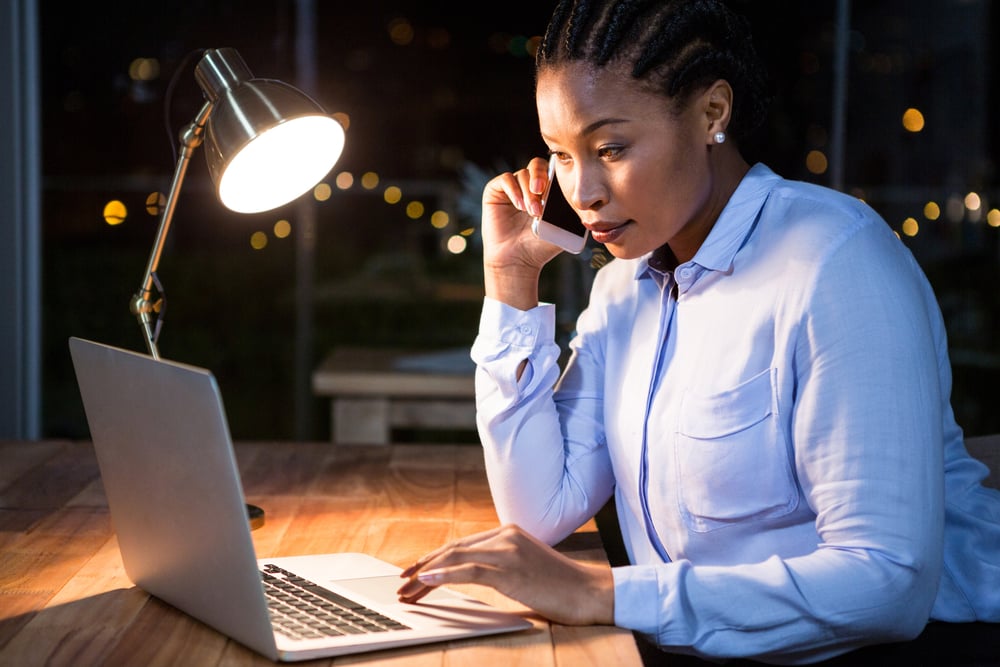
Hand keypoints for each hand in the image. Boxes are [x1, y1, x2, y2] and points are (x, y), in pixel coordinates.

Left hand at [396, 524, 614, 625]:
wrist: (589, 592)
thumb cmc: (560, 586)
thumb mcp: (525, 568)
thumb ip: (500, 564)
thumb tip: (471, 574)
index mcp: (508, 532)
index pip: (461, 545)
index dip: (434, 558)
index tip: (413, 572)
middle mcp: (505, 535)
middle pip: (453, 549)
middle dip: (423, 566)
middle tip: (401, 582)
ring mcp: (508, 550)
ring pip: (456, 558)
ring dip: (426, 574)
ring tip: (407, 588)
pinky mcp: (510, 569)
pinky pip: (469, 570)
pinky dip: (444, 575)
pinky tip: (426, 580)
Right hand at [480, 158, 564, 309]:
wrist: (517, 260)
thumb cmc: (540, 246)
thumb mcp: (562, 227)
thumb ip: (572, 210)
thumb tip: (586, 197)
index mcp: (546, 190)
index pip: (552, 171)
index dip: (555, 175)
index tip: (558, 190)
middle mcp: (528, 185)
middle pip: (537, 166)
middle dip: (541, 177)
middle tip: (541, 191)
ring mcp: (512, 187)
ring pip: (522, 175)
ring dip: (529, 192)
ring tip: (532, 212)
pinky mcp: (495, 191)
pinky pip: (505, 179)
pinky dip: (514, 189)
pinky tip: (519, 205)